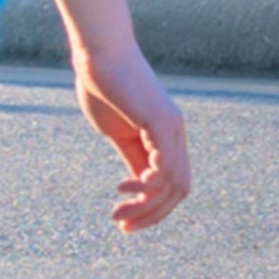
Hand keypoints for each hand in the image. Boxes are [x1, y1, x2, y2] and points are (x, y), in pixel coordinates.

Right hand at [72, 37, 189, 231]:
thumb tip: (137, 183)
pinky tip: (124, 188)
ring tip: (117, 214)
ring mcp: (171, 128)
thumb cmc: (103, 85)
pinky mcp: (160, 122)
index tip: (123, 220)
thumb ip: (131, 155)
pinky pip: (165, 166)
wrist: (99, 52)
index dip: (152, 208)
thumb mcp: (117, 131)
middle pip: (179, 191)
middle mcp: (176, 133)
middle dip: (152, 215)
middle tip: (121, 226)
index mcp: (166, 136)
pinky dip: (148, 185)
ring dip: (146, 207)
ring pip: (174, 184)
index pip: (172, 184)